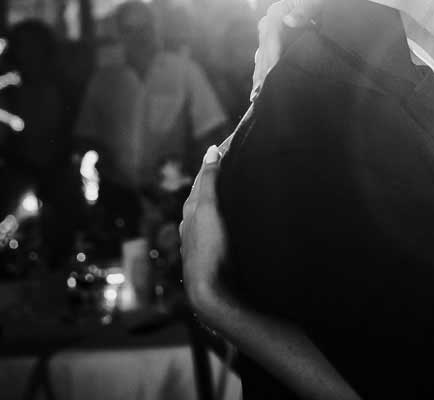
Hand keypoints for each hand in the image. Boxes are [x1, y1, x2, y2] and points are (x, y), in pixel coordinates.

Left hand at [180, 146, 231, 319]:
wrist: (210, 291)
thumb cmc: (208, 248)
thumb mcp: (207, 209)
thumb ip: (208, 180)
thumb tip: (211, 150)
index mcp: (191, 210)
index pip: (203, 177)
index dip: (216, 160)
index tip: (232, 142)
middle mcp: (193, 223)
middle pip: (207, 193)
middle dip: (220, 177)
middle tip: (239, 160)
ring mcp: (203, 241)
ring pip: (213, 212)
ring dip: (225, 198)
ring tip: (243, 187)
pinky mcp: (214, 254)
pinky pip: (220, 227)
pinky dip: (229, 216)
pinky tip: (240, 220)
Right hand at [251, 0, 328, 98]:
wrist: (322, 2)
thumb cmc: (321, 0)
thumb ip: (304, 8)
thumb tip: (288, 20)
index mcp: (277, 11)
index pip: (272, 33)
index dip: (272, 50)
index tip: (274, 67)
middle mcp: (268, 23)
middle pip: (264, 48)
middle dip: (263, 69)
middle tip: (262, 90)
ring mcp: (268, 35)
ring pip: (261, 57)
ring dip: (259, 76)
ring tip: (256, 95)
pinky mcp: (271, 44)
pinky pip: (263, 61)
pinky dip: (261, 75)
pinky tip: (258, 91)